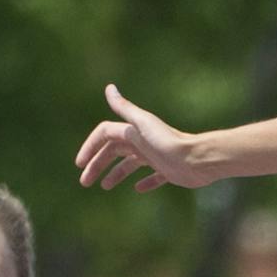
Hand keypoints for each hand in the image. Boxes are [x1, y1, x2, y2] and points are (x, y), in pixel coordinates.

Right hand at [75, 85, 202, 192]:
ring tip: (105, 187)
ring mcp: (154, 156)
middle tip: (85, 182)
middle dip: (97, 165)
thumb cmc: (167, 142)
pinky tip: (138, 189)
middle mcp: (141, 141)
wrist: (196, 159)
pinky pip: (153, 177)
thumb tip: (109, 87)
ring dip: (115, 174)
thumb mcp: (141, 124)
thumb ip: (124, 107)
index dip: (90, 147)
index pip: (104, 135)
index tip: (80, 164)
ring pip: (129, 164)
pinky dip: (144, 182)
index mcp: (132, 130)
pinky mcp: (167, 170)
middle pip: (113, 151)